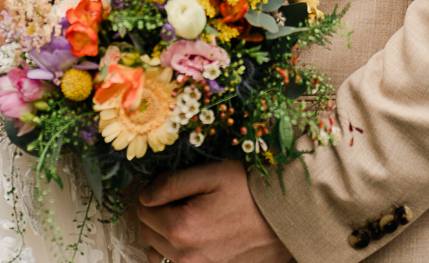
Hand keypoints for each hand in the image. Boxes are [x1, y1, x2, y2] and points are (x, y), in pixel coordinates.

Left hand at [135, 161, 291, 262]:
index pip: (142, 210)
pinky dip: (176, 254)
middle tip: (183, 200)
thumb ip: (170, 183)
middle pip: (148, 232)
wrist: (286, 217)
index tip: (171, 187)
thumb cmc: (250, 190)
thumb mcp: (211, 174)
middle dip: (157, 214)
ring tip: (188, 220)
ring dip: (163, 236)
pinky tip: (193, 239)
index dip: (152, 194)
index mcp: (181, 227)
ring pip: (158, 252)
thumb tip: (144, 196)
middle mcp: (186, 256)